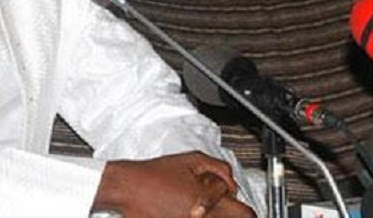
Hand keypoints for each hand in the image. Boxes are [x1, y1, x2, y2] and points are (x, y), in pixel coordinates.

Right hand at [92, 151, 254, 217]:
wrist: (127, 188)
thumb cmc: (155, 174)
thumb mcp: (191, 159)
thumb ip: (219, 169)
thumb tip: (231, 184)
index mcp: (207, 201)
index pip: (245, 213)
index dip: (244, 209)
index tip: (239, 206)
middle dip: (230, 212)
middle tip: (219, 205)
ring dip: (213, 215)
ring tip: (197, 205)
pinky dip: (194, 216)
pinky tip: (185, 210)